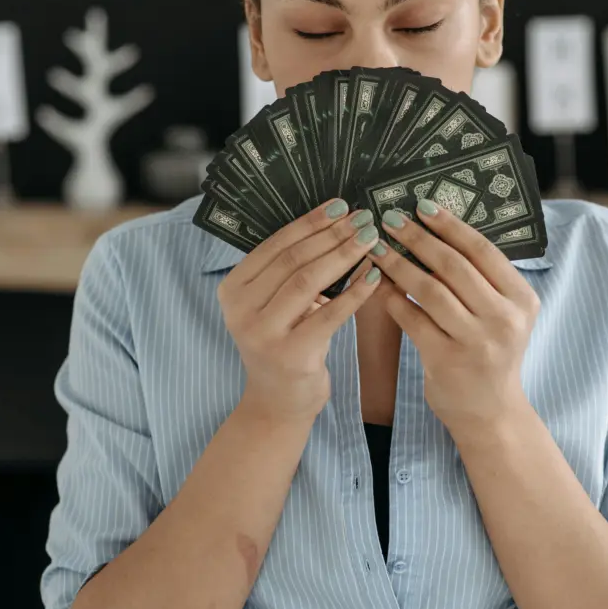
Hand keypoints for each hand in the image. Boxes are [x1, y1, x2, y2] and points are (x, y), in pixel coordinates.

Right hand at [217, 199, 381, 419]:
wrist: (278, 403)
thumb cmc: (285, 343)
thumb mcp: (276, 305)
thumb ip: (291, 271)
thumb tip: (337, 222)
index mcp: (233, 289)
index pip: (275, 245)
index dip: (309, 222)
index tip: (340, 205)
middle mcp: (241, 310)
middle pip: (293, 260)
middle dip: (332, 235)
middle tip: (363, 219)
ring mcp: (262, 334)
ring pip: (307, 281)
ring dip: (343, 256)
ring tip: (370, 240)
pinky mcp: (290, 354)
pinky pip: (329, 315)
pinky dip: (354, 292)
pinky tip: (374, 276)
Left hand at [367, 200, 540, 432]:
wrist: (490, 412)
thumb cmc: (491, 353)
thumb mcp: (502, 315)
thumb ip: (481, 280)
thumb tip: (436, 231)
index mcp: (522, 300)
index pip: (483, 252)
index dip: (451, 226)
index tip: (422, 206)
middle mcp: (504, 319)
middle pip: (454, 267)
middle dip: (418, 239)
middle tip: (391, 220)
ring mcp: (476, 342)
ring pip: (430, 291)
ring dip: (399, 266)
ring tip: (378, 249)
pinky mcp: (447, 361)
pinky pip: (413, 320)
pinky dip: (393, 300)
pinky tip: (378, 285)